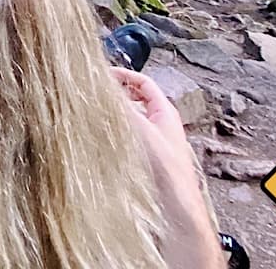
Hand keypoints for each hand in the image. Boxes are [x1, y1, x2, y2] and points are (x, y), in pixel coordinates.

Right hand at [111, 68, 196, 192]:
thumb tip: (104, 89)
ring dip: (118, 112)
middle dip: (119, 93)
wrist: (176, 201)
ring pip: (134, 117)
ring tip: (99, 112)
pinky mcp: (150, 155)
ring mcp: (157, 139)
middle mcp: (162, 122)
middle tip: (99, 92)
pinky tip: (107, 137)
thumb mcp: (141, 129)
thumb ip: (123, 107)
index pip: (144, 82)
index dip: (125, 76)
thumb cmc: (166, 167)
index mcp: (165, 111)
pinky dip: (119, 130)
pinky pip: (132, 134)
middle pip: (138, 98)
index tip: (104, 75)